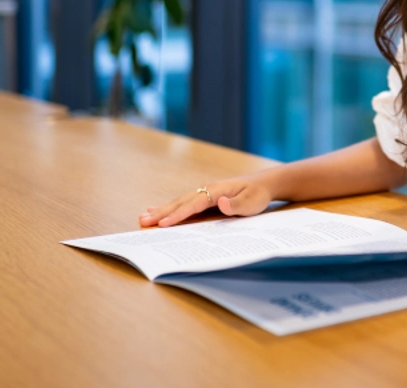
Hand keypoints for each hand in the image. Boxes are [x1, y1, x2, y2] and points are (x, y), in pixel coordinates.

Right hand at [138, 175, 273, 227]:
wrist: (263, 184)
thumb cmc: (258, 194)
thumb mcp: (252, 202)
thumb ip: (237, 204)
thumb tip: (220, 203)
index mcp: (217, 189)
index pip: (194, 204)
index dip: (178, 214)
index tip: (163, 224)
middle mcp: (207, 189)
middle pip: (181, 202)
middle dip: (162, 212)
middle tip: (143, 221)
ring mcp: (204, 192)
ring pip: (179, 202)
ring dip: (162, 210)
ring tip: (143, 217)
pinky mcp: (204, 197)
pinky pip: (184, 203)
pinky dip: (169, 207)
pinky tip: (157, 210)